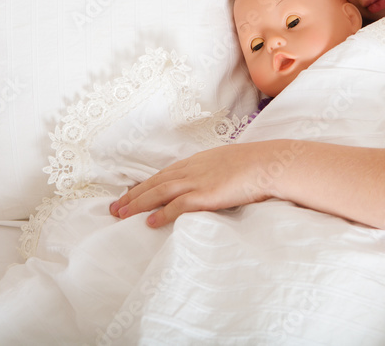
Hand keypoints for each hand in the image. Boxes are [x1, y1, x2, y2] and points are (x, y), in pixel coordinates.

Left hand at [109, 141, 280, 227]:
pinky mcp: (207, 194)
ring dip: (138, 203)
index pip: (165, 173)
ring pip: (160, 191)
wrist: (269, 162)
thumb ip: (217, 171)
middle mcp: (194, 169)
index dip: (146, 184)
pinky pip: (179, 205)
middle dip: (133, 194)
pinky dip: (162, 213)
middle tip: (115, 207)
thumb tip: (214, 181)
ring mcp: (199, 180)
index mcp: (199, 161)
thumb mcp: (231, 163)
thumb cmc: (257, 164)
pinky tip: (150, 222)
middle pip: (156, 181)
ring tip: (121, 214)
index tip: (130, 193)